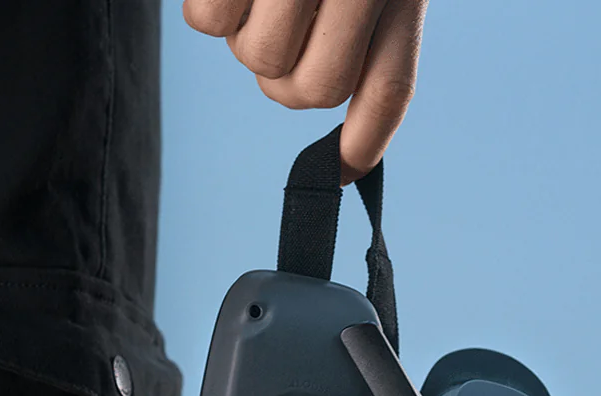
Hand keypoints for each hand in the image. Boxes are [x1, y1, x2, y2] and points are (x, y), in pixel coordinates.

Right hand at [183, 0, 428, 184]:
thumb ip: (359, 32)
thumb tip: (337, 135)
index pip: (389, 86)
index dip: (364, 142)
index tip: (343, 174)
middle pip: (315, 88)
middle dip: (288, 77)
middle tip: (283, 30)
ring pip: (263, 61)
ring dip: (248, 37)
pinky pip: (211, 22)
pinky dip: (212, 9)